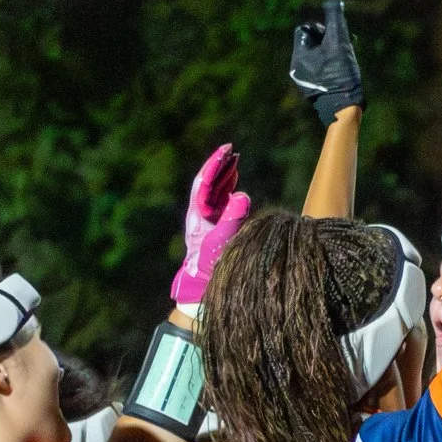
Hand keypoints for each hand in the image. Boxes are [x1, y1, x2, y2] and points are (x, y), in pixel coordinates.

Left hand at [170, 143, 250, 309]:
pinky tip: (236, 183)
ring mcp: (207, 223)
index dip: (216, 165)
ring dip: (224, 176)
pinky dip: (229, 190)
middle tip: (231, 150)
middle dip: (219, 166)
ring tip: (235, 160)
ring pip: (215, 192)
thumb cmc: (211, 268)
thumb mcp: (223, 242)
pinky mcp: (215, 229)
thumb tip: (243, 195)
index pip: (205, 183)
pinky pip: (221, 204)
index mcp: (198, 215)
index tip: (227, 150)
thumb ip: (232, 219)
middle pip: (209, 184)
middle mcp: (200, 216)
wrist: (202, 290)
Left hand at [291, 0, 364, 124]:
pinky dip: (332, 65)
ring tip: (348, 55)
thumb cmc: (341, 75)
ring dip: (332, 51)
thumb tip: (333, 1)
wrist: (343, 110)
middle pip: (312, 43)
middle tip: (344, 43)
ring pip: (318, 57)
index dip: (321, 26)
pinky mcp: (316, 89)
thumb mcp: (339, 44)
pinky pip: (322, 70)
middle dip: (329, 39)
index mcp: (298, 57)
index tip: (335, 32)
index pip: (305, 30)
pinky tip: (346, 69)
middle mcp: (298, 68)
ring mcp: (306, 80)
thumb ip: (335, 21)